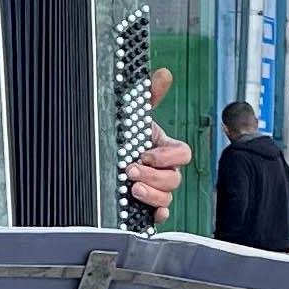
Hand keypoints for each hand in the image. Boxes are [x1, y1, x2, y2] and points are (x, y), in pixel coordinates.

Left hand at [126, 69, 190, 218]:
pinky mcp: (147, 206)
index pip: (183, 153)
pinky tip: (147, 212)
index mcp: (165, 149)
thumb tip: (163, 74)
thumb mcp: (134, 116)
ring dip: (152, 195)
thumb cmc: (125, 137)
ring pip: (168, 197)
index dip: (168, 155)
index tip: (147, 154)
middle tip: (131, 171)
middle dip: (154, 176)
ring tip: (132, 189)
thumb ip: (148, 95)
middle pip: (175, 178)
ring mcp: (158, 189)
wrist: (105, 157)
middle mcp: (165, 170)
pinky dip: (156, 214)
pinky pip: (161, 214)